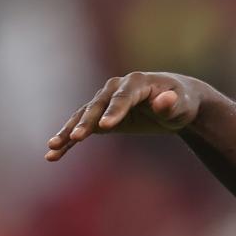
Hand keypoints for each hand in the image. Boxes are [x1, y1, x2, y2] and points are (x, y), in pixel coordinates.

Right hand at [45, 72, 209, 160]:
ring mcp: (105, 101)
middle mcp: (116, 88)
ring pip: (83, 116)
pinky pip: (83, 126)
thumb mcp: (182, 103)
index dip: (114, 111)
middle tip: (75, 137)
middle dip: (86, 122)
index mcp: (136, 82)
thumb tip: (164, 100)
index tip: (105, 127)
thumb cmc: (182, 102)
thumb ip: (172, 103)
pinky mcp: (101, 115)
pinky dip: (69, 139)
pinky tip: (55, 153)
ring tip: (53, 147)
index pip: (123, 98)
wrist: (176, 102)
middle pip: (97, 106)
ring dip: (68, 131)